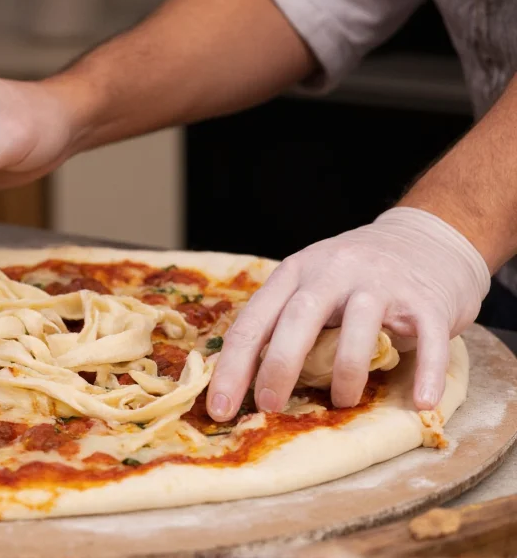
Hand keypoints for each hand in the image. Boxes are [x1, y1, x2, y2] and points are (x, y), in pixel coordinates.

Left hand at [206, 207, 490, 419]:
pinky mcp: (426, 300)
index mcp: (296, 272)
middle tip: (267, 406)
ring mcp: (381, 283)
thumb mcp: (311, 285)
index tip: (218, 408)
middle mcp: (334, 271)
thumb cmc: (356, 276)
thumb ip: (285, 322)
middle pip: (298, 319)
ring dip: (346, 373)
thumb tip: (247, 384)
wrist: (428, 238)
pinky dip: (424, 373)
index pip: (253, 321)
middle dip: (277, 366)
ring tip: (341, 402)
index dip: (232, 367)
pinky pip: (427, 340)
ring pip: (358, 329)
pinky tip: (419, 402)